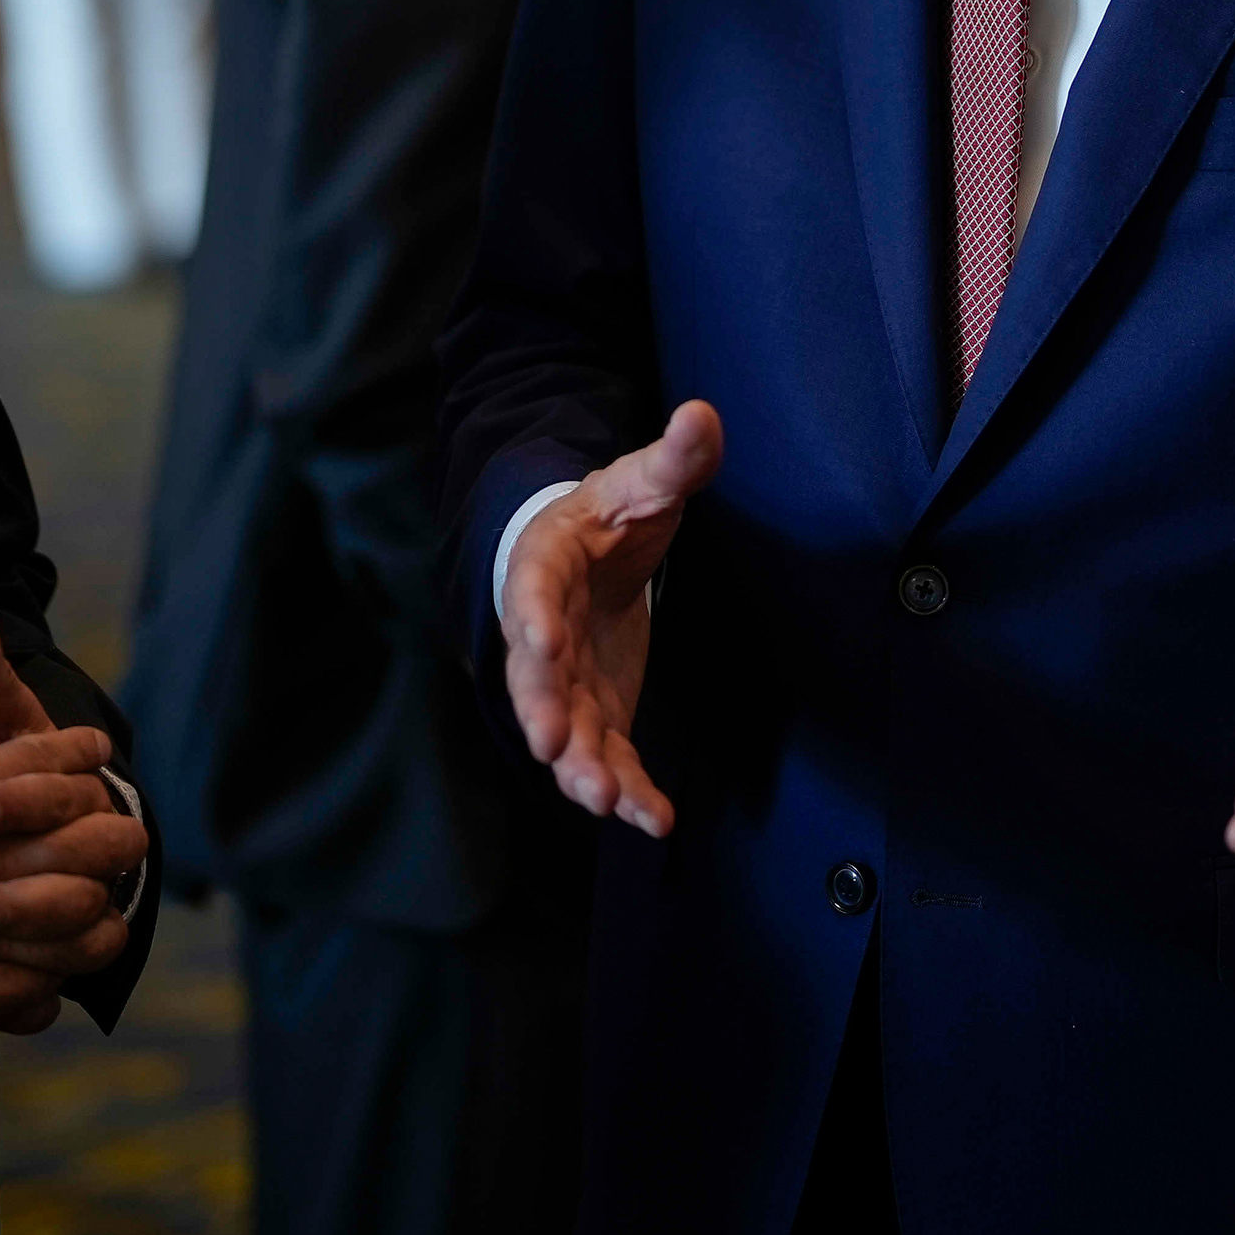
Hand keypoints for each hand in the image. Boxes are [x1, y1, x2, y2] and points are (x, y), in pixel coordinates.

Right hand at [500, 401, 722, 836]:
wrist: (589, 555)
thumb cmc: (610, 515)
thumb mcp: (642, 482)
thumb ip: (673, 459)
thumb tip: (701, 414)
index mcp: (546, 563)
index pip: (533, 588)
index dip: (534, 616)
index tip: (542, 641)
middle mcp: (543, 632)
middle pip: (535, 678)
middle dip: (544, 713)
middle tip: (554, 747)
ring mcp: (567, 681)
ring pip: (566, 732)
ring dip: (582, 769)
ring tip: (605, 802)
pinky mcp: (597, 714)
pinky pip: (608, 758)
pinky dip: (628, 792)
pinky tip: (654, 820)